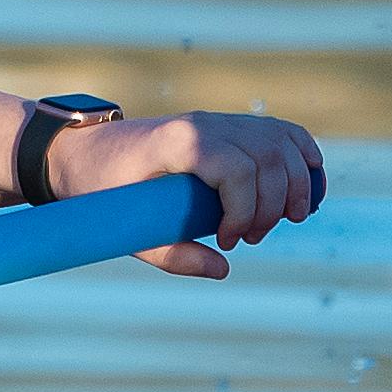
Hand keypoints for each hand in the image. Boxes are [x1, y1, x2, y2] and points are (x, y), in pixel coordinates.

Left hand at [45, 109, 326, 278]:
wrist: (81, 151)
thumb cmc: (98, 189)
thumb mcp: (124, 229)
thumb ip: (171, 255)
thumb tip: (222, 270)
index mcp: (180, 140)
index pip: (238, 168)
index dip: (246, 211)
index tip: (230, 243)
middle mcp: (205, 123)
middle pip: (268, 157)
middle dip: (273, 206)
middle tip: (252, 239)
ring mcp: (219, 120)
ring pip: (282, 143)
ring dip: (296, 185)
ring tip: (285, 220)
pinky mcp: (227, 126)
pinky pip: (279, 132)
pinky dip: (303, 157)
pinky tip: (309, 188)